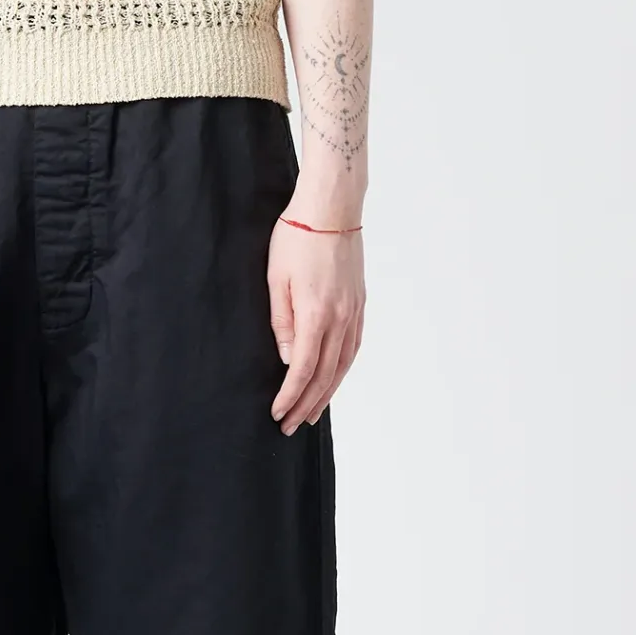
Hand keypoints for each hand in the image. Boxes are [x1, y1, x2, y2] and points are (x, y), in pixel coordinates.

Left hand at [268, 212, 363, 431]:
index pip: (304, 369)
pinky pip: (354, 348)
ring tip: (313, 413)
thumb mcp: (276, 279)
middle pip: (325, 375)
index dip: (290, 396)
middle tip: (292, 426)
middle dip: (307, 404)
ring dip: (327, 394)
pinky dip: (343, 371)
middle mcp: (340, 319)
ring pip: (343, 366)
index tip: (278, 413)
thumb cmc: (297, 237)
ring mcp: (354, 313)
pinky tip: (334, 380)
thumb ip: (282, 322)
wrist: (332, 208)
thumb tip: (289, 359)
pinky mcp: (360, 305)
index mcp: (316, 314)